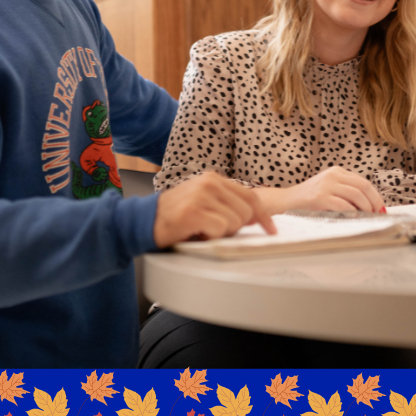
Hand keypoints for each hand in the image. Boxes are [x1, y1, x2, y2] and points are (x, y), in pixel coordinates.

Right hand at [154, 171, 276, 246]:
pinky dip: (210, 237)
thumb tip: (254, 217)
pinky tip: (196, 232)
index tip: (271, 229)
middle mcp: (209, 183)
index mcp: (213, 178)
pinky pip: (220, 230)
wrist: (144, 221)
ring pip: (235, 222)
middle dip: (235, 227)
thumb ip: (226, 203)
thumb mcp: (203, 201)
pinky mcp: (194, 212)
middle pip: (247, 212)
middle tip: (213, 229)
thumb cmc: (175, 215)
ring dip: (221, 233)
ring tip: (202, 229)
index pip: (251, 196)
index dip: (263, 216)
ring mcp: (202, 196)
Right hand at [261, 166, 383, 213]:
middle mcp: (332, 175)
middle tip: (376, 213)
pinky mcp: (320, 198)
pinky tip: (355, 218)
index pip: (363, 182)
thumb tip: (369, 205)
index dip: (375, 195)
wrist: (285, 201)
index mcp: (336, 171)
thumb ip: (345, 191)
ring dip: (366, 208)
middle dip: (374, 202)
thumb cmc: (308, 199)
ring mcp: (326, 186)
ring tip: (367, 216)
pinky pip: (344, 205)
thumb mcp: (328, 187)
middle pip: (363, 186)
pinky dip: (353, 213)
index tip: (379, 207)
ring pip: (356, 195)